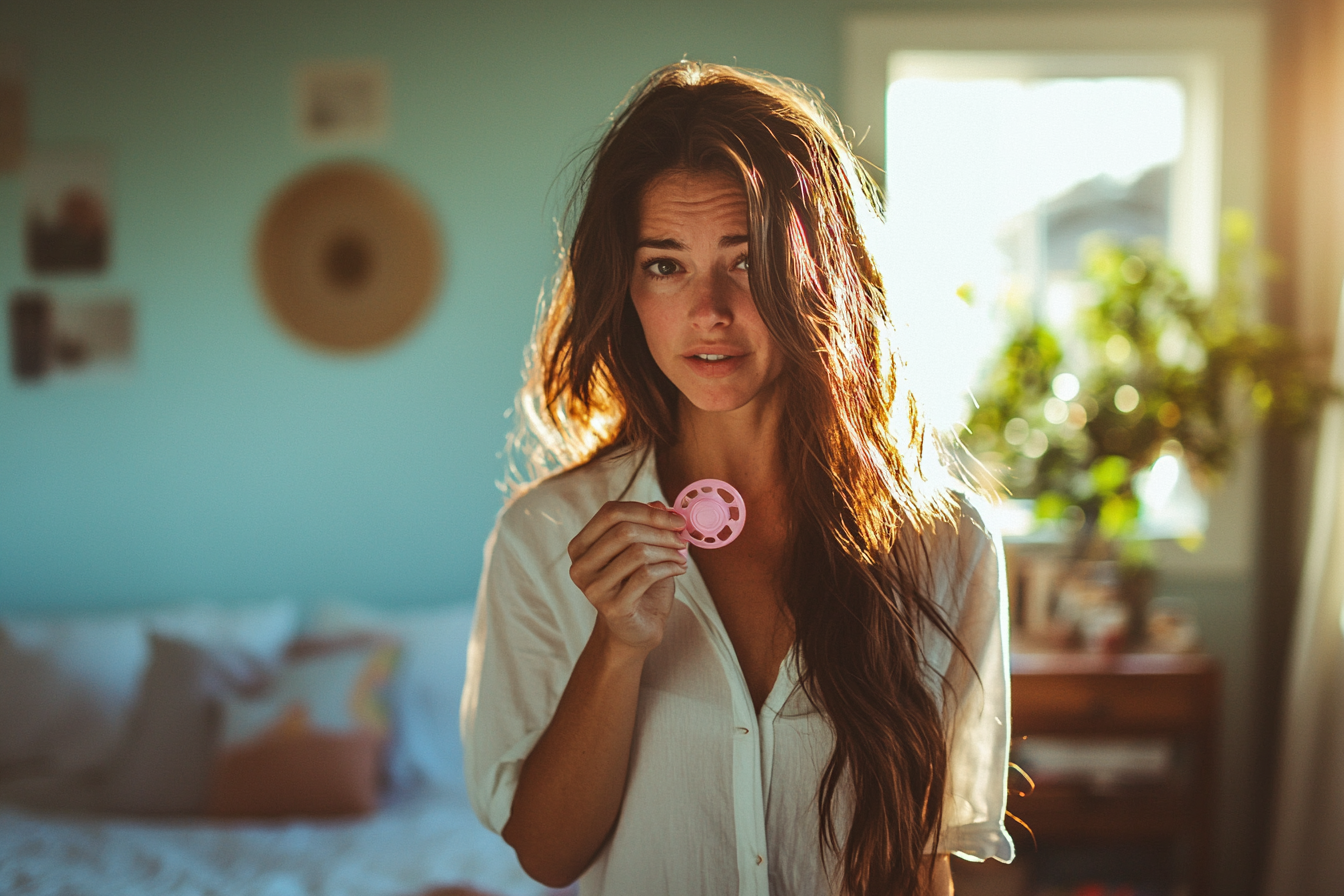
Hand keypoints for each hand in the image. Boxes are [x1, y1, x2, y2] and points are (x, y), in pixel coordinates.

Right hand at [567, 501, 687, 653]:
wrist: (635, 630)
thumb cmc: (638, 586)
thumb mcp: (642, 550)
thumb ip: (647, 526)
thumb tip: (661, 505)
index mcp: (581, 546)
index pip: (610, 513)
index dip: (646, 511)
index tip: (675, 518)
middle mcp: (580, 566)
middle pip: (624, 531)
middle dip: (660, 531)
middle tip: (681, 537)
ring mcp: (594, 588)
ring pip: (637, 552)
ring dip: (667, 550)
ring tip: (681, 556)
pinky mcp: (613, 606)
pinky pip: (646, 575)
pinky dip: (669, 568)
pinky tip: (679, 569)